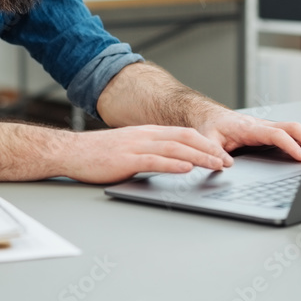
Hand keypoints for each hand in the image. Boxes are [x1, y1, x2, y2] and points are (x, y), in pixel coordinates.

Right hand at [62, 125, 234, 183]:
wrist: (72, 152)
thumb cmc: (99, 153)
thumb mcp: (130, 147)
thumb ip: (150, 151)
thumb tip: (173, 160)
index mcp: (148, 132)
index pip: (184, 133)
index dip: (206, 143)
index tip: (222, 154)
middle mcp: (145, 135)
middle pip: (185, 138)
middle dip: (210, 149)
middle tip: (228, 161)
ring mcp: (136, 146)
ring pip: (175, 148)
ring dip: (199, 157)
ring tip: (216, 165)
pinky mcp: (126, 159)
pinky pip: (155, 160)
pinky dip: (173, 164)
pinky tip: (187, 168)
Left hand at [195, 109, 300, 161]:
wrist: (208, 116)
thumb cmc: (209, 127)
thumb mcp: (206, 140)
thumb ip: (214, 152)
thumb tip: (226, 165)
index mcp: (249, 128)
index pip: (276, 134)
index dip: (290, 145)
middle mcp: (261, 126)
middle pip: (292, 128)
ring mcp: (266, 129)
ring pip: (294, 129)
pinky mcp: (267, 133)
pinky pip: (289, 134)